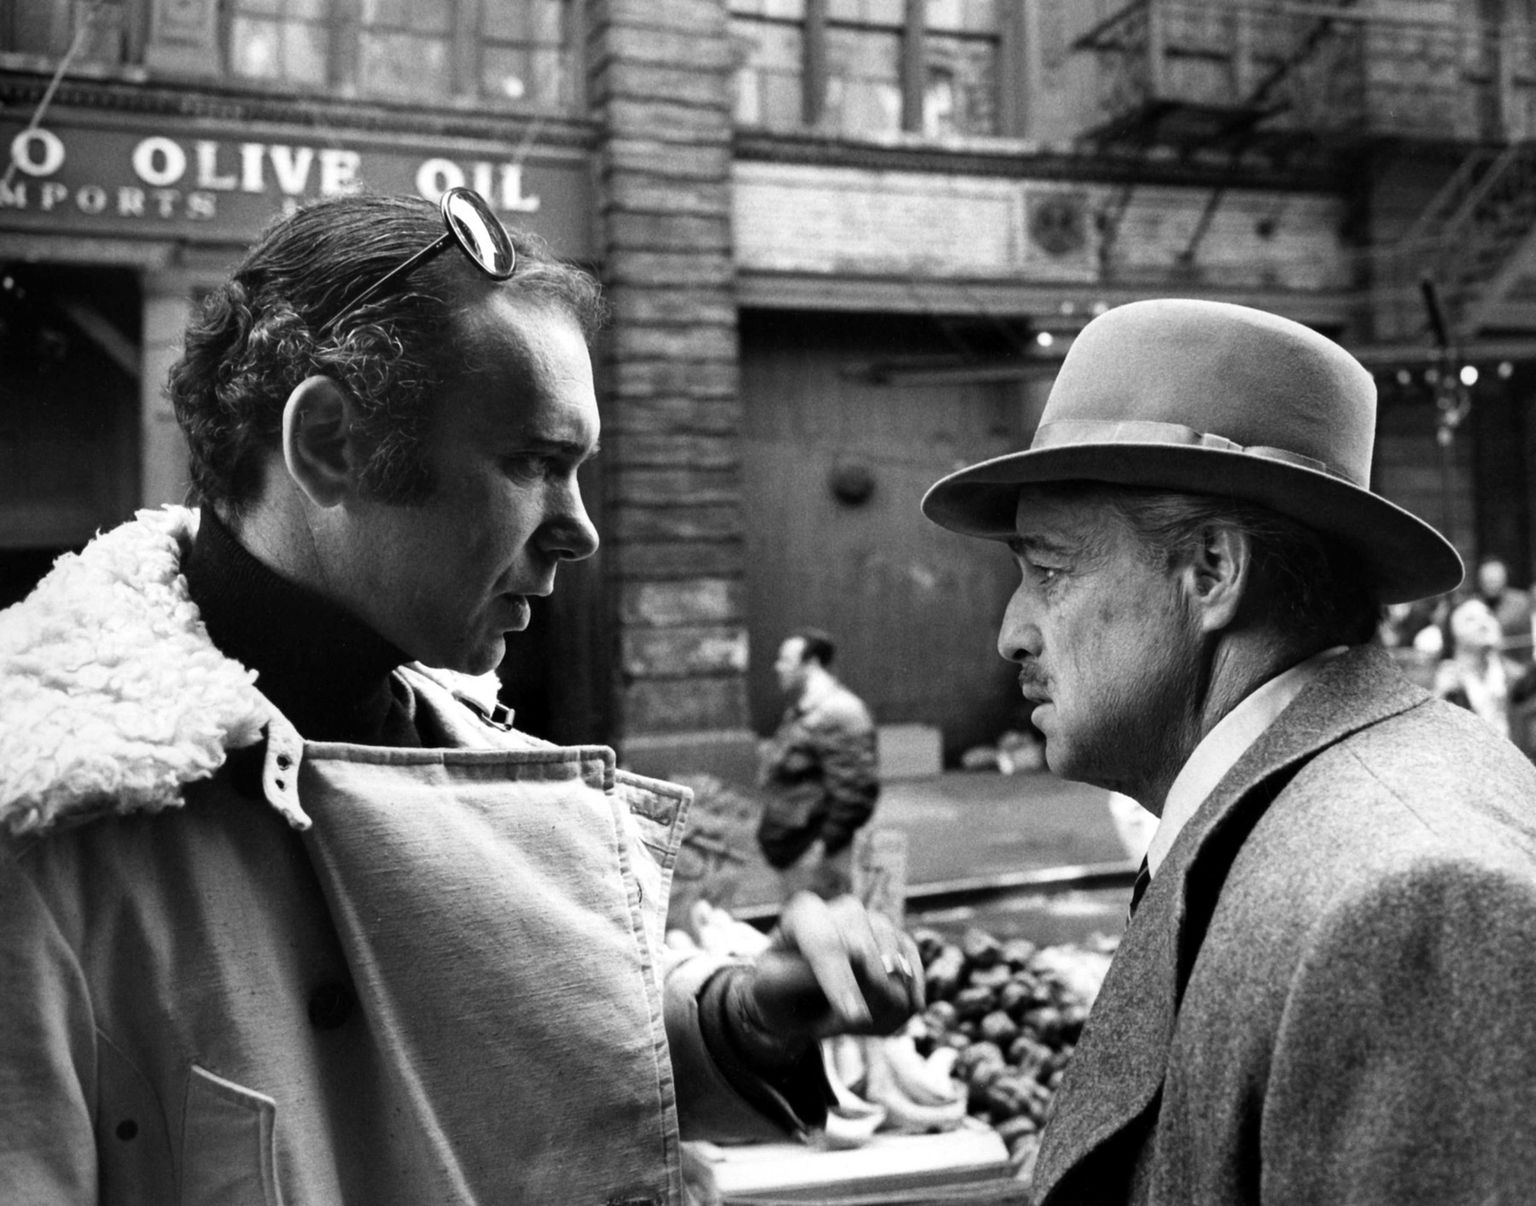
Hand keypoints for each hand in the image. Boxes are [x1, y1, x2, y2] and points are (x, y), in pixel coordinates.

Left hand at [731, 893, 923, 1048]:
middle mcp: (846, 911)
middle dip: (860, 1001)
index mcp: (806, 915)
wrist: (795, 994)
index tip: (855, 1018)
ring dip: (882, 1010)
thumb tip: (854, 987)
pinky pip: (914, 976)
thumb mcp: (769, 987)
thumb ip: (800, 979)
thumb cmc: (777, 989)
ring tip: (850, 1025)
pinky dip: (905, 1006)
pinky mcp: (901, 944)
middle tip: (831, 1029)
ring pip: (897, 968)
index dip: (843, 982)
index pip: (827, 944)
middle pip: (868, 956)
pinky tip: (884, 1022)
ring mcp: (877, 925)